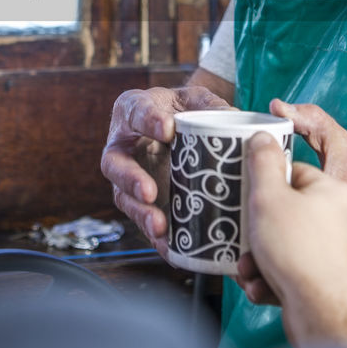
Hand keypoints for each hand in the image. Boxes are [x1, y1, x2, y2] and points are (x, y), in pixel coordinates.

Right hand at [101, 85, 230, 254]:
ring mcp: (128, 176)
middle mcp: (122, 145)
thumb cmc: (181, 108)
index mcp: (132, 110)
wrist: (178, 126)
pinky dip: (155, 236)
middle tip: (149, 191)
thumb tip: (231, 119)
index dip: (148, 121)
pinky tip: (171, 248)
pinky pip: (143, 220)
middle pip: (115, 163)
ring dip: (140, 213)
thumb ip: (211, 105)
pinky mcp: (141, 200)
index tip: (167, 128)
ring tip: (159, 226)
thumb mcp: (195, 99)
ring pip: (123, 197)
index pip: (135, 112)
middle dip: (130, 179)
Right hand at [241, 130, 346, 347]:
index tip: (247, 195)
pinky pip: (290, 269)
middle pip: (283, 212)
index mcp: (330, 190)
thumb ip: (262, 162)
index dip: (263, 184)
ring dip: (257, 258)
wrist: (324, 311)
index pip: (292, 173)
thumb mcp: (270, 196)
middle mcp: (336, 218)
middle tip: (241, 238)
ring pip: (282, 245)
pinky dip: (271, 278)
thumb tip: (261, 137)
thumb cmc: (301, 252)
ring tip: (249, 269)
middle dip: (254, 230)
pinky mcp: (323, 277)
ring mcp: (332, 250)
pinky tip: (260, 286)